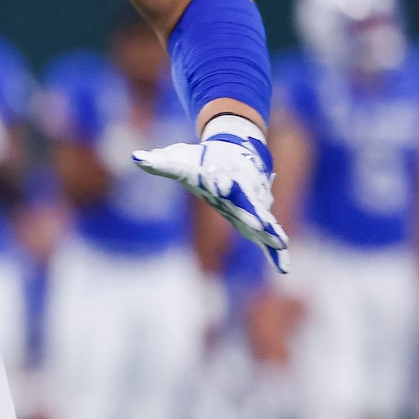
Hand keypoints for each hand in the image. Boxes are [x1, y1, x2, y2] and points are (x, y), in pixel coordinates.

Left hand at [132, 112, 289, 272]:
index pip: (221, 180)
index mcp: (221, 176)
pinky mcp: (257, 217)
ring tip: (280, 244)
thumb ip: (160, 163)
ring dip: (271, 232)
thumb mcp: (179, 159)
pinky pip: (267, 235)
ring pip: (264, 219)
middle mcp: (241, 191)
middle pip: (247, 203)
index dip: (221, 182)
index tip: (222, 184)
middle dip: (253, 213)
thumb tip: (136, 159)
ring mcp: (252, 204)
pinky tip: (282, 266)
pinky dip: (274, 250)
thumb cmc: (202, 158)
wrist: (234, 152)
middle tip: (259, 223)